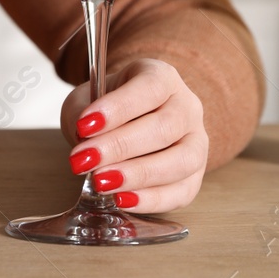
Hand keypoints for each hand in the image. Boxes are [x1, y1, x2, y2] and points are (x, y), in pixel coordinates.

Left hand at [58, 57, 207, 212]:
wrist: (132, 122)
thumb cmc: (110, 109)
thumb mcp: (87, 99)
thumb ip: (81, 113)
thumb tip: (83, 137)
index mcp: (163, 77)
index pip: (149, 88)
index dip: (117, 108)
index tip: (83, 125)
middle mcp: (187, 107)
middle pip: (164, 127)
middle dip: (119, 147)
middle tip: (84, 160)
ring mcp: (197, 142)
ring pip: (180, 161)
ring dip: (138, 176)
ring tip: (101, 183)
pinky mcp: (196, 176)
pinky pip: (182, 192)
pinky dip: (151, 200)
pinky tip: (122, 200)